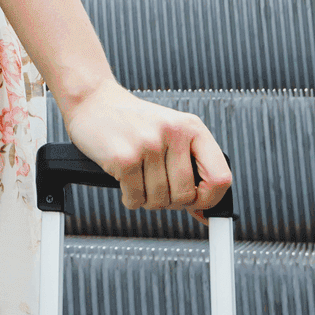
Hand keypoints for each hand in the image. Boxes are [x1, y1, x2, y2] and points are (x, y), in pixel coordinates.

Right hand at [62, 81, 231, 224]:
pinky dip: (130, 199)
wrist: (93, 100)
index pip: (221, 178)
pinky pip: (135, 199)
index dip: (210, 199)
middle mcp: (173, 133)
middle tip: (157, 188)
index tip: (198, 203)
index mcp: (191, 127)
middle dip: (170, 201)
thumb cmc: (132, 121)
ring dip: (147, 200)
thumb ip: (190, 168)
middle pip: (185, 195)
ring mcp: (148, 144)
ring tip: (139, 180)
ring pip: (160, 200)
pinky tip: (125, 181)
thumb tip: (205, 213)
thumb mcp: (170, 133)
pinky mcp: (124, 157)